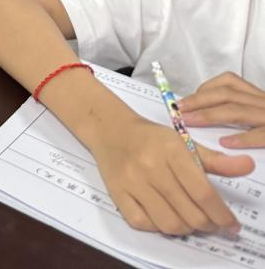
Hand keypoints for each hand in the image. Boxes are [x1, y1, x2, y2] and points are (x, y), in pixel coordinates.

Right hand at [87, 115, 251, 234]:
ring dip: (186, 228)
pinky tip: (164, 217)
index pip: (203, 192)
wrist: (110, 129)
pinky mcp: (117, 193)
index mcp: (171, 151)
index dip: (222, 214)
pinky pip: (142, 223)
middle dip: (208, 225)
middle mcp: (150, 167)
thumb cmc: (151, 137)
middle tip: (212, 223)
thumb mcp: (183, 142)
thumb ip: (215, 160)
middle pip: (189, 213)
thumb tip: (246, 166)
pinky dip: (158, 226)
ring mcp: (131, 182)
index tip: (231, 224)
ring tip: (190, 221)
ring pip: (168, 223)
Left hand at [181, 73, 264, 148]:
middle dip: (198, 101)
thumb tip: (200, 114)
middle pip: (228, 94)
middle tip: (178, 110)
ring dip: (209, 116)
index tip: (185, 101)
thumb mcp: (258, 115)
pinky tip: (225, 143)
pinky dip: (242, 137)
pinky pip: (261, 134)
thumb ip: (238, 112)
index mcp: (258, 97)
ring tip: (189, 122)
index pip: (230, 82)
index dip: (205, 89)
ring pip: (238, 111)